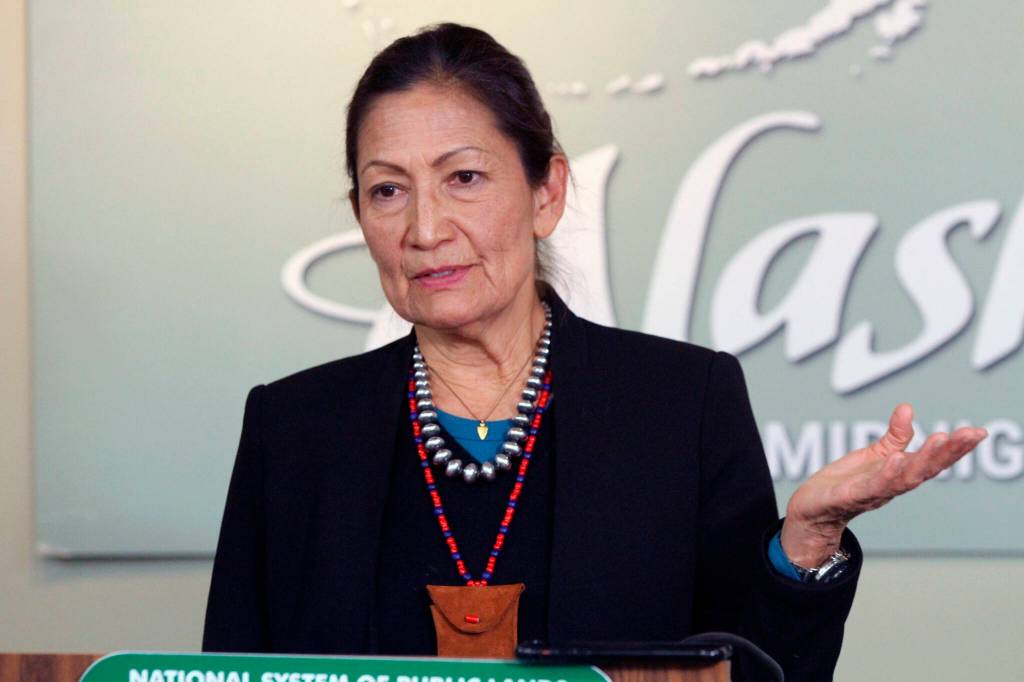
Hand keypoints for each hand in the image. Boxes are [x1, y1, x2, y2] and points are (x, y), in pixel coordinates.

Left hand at [780, 403, 987, 566]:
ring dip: (923, 460)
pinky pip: (871, 486)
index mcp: (901, 474)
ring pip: (904, 478)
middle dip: (949, 452)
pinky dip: (886, 474)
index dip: (956, 448)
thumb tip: (907, 408)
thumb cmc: (848, 482)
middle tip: (969, 434)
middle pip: (926, 469)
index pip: (933, 460)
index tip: (977, 432)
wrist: (814, 509)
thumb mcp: (875, 455)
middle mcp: (893, 485)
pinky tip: (897, 459)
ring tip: (939, 440)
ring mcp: (874, 492)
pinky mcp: (850, 496)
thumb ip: (894, 436)